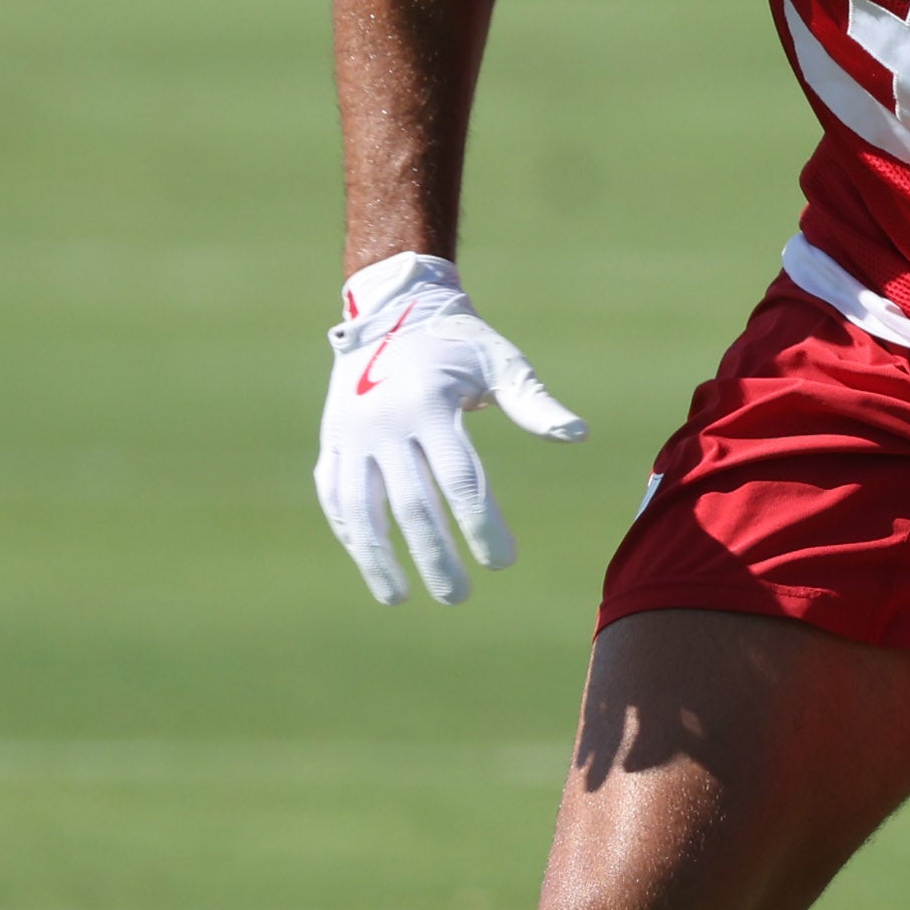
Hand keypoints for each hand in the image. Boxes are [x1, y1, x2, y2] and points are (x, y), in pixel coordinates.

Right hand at [314, 254, 585, 606]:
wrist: (392, 312)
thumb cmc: (459, 345)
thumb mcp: (500, 363)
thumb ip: (534, 403)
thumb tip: (577, 434)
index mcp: (429, 403)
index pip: (461, 480)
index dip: (482, 525)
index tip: (503, 561)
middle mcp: (384, 420)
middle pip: (412, 505)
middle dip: (435, 556)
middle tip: (458, 596)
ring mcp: (350, 433)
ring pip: (360, 508)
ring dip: (377, 558)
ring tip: (399, 598)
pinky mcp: (331, 440)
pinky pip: (334, 495)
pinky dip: (351, 532)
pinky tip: (372, 563)